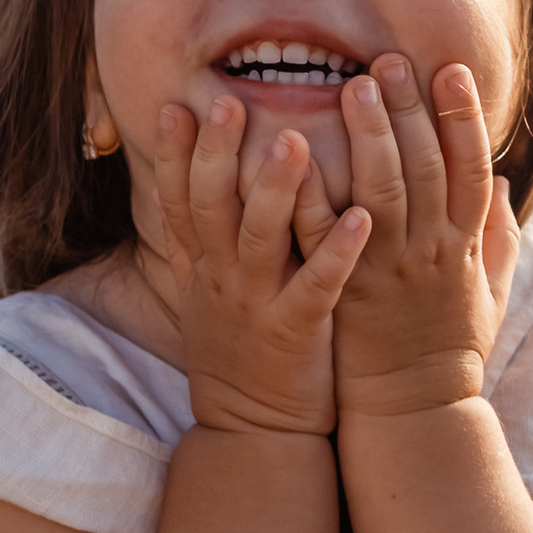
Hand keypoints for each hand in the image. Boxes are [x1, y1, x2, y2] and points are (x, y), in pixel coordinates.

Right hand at [153, 92, 369, 435]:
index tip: (174, 105)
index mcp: (203, 266)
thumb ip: (208, 239)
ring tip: (295, 140)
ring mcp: (256, 305)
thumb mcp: (209, 294)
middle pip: (211, 206)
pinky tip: (359, 217)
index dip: (173, 155)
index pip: (178, 201)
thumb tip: (199, 179)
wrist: (254, 432)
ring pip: (260, 238)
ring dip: (277, 189)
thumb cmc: (243, 351)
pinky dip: (336, 250)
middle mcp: (222, 279)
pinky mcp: (296, 332)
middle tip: (229, 101)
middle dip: (218, 153)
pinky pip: (316, 286)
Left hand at [330, 56, 518, 423]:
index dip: (462, 116)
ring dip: (369, 136)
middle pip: (424, 167)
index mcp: (464, 244)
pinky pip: (325, 236)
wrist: (414, 412)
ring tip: (352, 86)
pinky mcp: (346, 292)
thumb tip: (502, 180)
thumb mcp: (491, 289)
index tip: (450, 70)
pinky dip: (313, 194)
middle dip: (408, 110)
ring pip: (382, 191)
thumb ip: (497, 233)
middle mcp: (431, 251)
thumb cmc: (450, 348)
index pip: (469, 166)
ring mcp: (388, 271)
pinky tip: (297, 154)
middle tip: (387, 61)